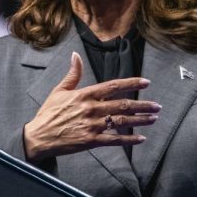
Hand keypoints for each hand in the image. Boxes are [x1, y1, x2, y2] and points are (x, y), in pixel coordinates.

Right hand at [22, 52, 159, 163]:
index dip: (132, 83)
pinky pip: (114, 140)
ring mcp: (92, 125)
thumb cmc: (49, 114)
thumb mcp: (59, 91)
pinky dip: (129, 140)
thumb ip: (73, 74)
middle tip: (157, 106)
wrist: (38, 137)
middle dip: (143, 105)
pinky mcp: (91, 141)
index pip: (113, 86)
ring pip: (122, 121)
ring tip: (153, 119)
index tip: (146, 82)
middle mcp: (91, 109)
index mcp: (85, 94)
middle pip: (123, 105)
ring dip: (140, 120)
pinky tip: (141, 139)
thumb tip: (75, 56)